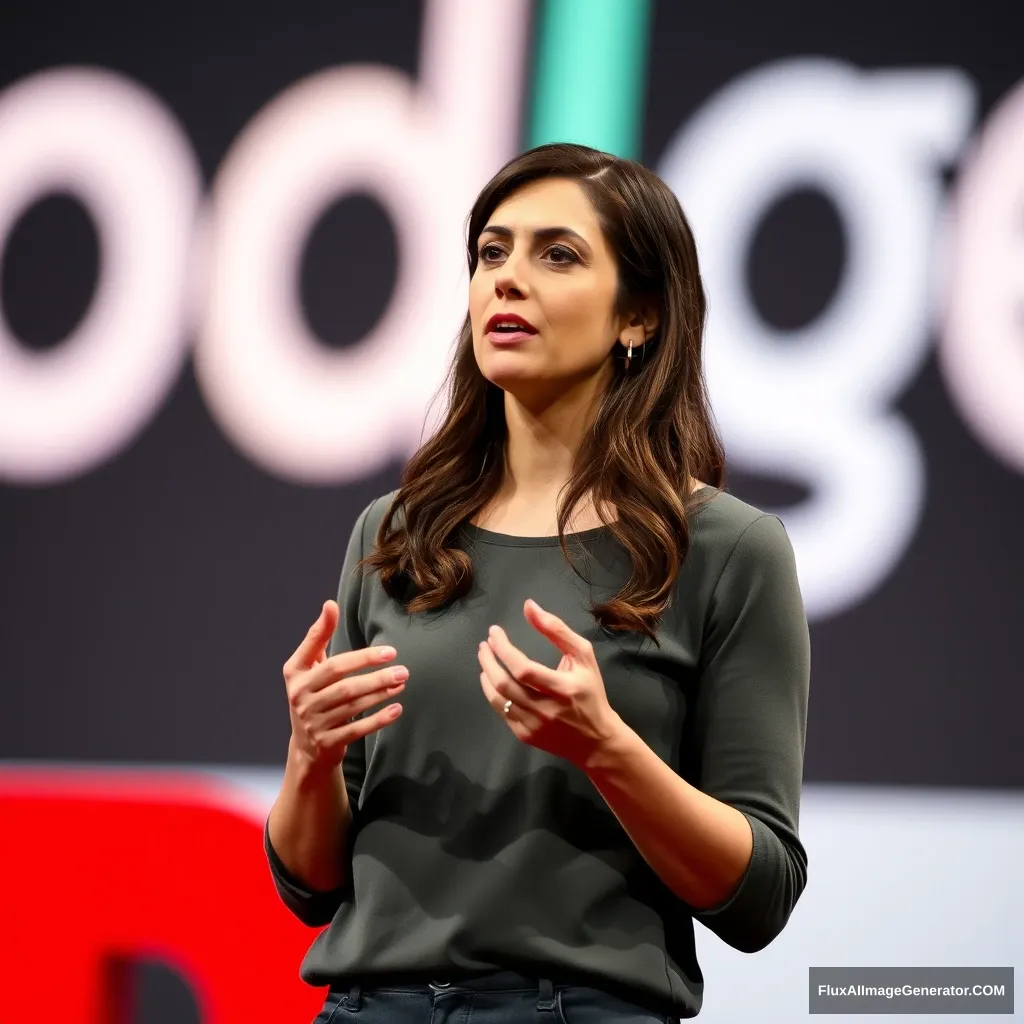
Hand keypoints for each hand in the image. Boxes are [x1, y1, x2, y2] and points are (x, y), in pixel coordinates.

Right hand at [283, 600, 406, 772]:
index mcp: (296, 674)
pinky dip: (378, 719)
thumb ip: (319, 636)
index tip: (388, 649)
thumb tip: (330, 604)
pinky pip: (357, 729)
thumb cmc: (313, 693)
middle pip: (343, 683)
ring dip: (380, 693)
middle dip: (375, 674)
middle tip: (402, 668)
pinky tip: (397, 708)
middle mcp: (300, 698)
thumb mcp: (308, 666)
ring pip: (353, 706)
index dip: (357, 653)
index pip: (326, 658)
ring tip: (401, 682)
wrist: (306, 746)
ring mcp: (313, 722)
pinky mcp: (327, 742)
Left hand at [477, 598, 623, 769]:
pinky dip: (492, 694)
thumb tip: (529, 606)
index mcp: (563, 688)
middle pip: (504, 684)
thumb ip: (556, 629)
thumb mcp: (583, 656)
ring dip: (486, 675)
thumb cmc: (590, 692)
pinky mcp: (525, 736)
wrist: (596, 739)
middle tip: (484, 645)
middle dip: (488, 660)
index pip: (523, 668)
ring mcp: (534, 725)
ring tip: (485, 659)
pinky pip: (501, 712)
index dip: (504, 649)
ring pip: (498, 699)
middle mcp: (546, 709)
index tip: (494, 632)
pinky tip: (492, 680)